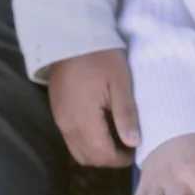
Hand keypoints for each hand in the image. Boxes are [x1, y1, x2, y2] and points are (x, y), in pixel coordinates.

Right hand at [48, 49, 140, 167]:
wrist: (71, 35)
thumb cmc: (101, 56)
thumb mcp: (120, 81)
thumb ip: (126, 113)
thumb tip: (134, 143)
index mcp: (83, 119)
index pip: (102, 154)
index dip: (120, 159)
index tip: (136, 152)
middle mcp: (67, 125)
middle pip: (88, 158)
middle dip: (109, 159)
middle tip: (128, 148)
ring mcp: (59, 119)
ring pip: (77, 150)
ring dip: (97, 152)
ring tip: (117, 139)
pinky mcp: (57, 112)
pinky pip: (71, 138)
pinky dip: (87, 141)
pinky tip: (102, 128)